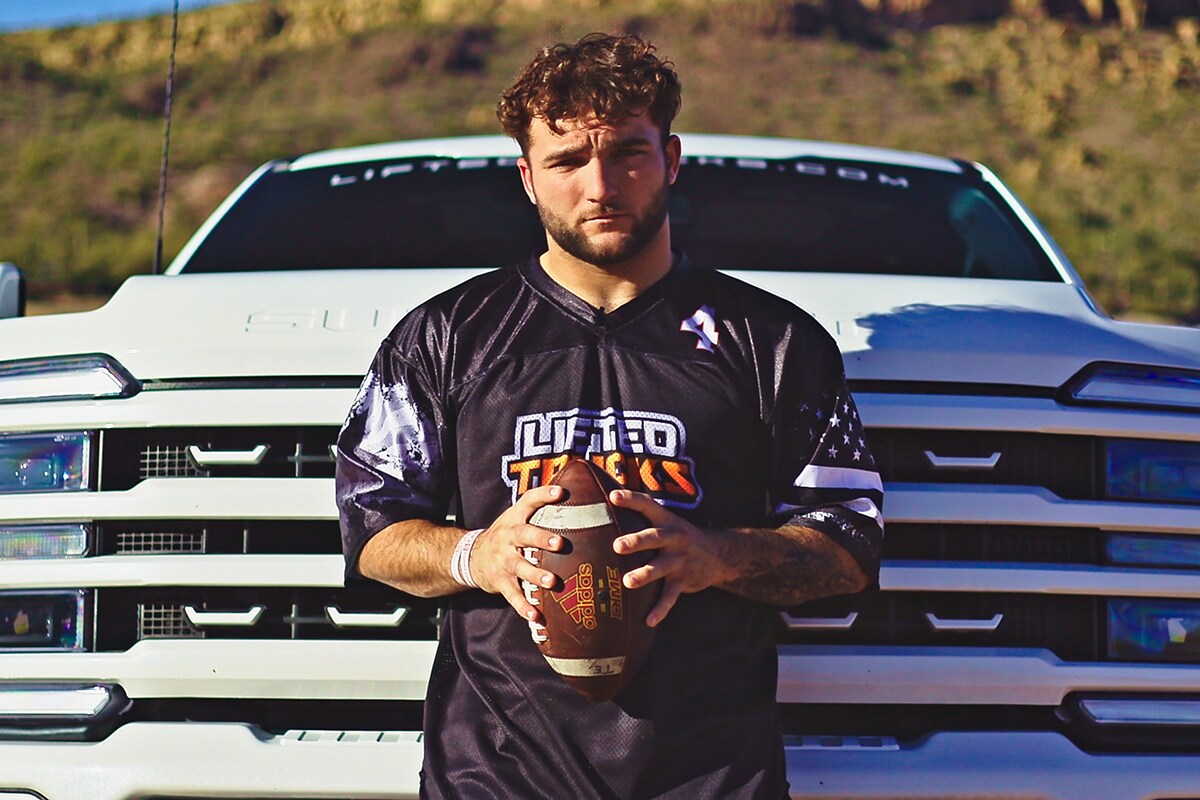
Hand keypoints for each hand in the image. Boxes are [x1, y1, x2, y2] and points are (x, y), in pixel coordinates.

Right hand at [470, 484, 565, 622]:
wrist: (471, 556)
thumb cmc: (506, 535)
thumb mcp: (515, 517)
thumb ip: (539, 509)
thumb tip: (572, 492)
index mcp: (514, 519)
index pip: (529, 501)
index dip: (544, 495)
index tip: (561, 492)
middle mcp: (508, 538)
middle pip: (524, 535)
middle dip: (541, 539)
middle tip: (560, 543)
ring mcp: (503, 561)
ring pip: (520, 567)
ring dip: (536, 575)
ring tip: (552, 582)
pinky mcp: (501, 582)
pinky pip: (513, 595)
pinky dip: (524, 607)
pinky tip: (537, 617)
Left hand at [609, 489, 732, 627]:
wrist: (719, 554)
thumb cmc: (680, 537)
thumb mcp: (668, 522)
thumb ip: (643, 516)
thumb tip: (608, 500)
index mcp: (666, 521)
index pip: (648, 506)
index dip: (631, 499)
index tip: (613, 496)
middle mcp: (673, 538)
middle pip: (654, 537)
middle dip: (637, 541)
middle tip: (617, 546)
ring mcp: (679, 560)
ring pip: (661, 568)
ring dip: (645, 575)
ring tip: (628, 582)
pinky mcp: (683, 580)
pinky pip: (670, 597)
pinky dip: (660, 609)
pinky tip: (649, 620)